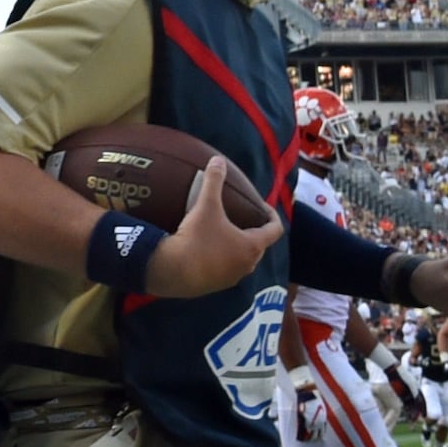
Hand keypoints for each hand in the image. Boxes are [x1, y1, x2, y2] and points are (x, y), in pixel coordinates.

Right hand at [142, 165, 281, 299]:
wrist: (173, 271)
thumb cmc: (197, 239)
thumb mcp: (206, 206)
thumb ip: (213, 182)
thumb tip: (217, 160)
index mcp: (252, 246)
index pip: (274, 230)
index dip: (272, 215)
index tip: (262, 206)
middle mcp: (247, 264)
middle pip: (259, 246)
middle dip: (254, 232)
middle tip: (243, 219)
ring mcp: (231, 278)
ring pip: (242, 260)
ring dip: (238, 248)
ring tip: (224, 234)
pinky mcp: (215, 286)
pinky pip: (225, 270)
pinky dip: (222, 259)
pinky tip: (206, 250)